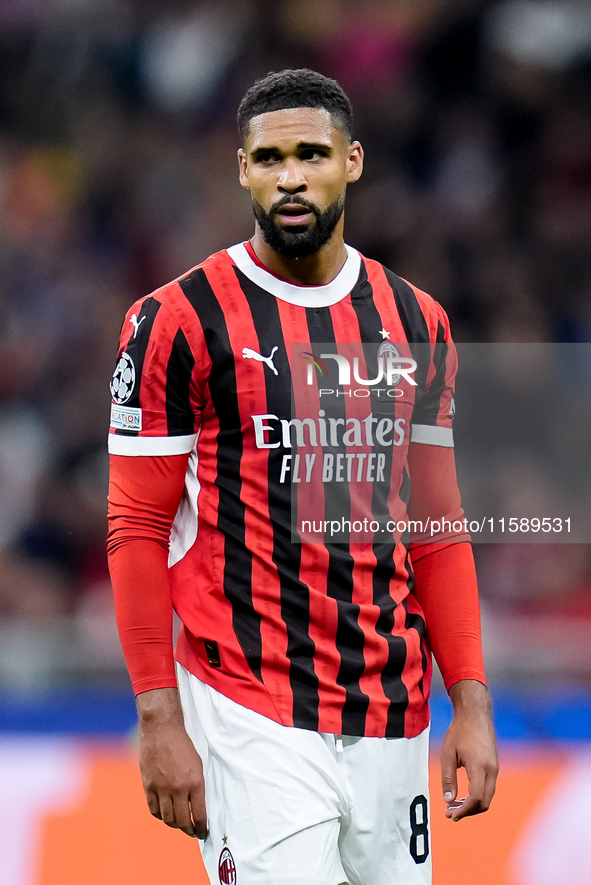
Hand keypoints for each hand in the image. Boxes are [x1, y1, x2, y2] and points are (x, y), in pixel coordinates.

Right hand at [136, 688, 206, 837]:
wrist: (162, 729)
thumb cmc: (183, 744)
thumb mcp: (198, 763)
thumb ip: (197, 785)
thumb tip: (197, 805)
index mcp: (195, 782)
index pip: (200, 814)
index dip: (202, 827)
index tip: (203, 832)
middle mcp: (178, 788)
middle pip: (183, 820)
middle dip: (189, 830)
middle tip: (192, 831)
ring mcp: (162, 788)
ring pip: (168, 818)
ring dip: (175, 825)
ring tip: (179, 824)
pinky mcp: (148, 786)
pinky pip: (154, 809)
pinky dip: (160, 815)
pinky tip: (164, 814)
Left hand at [440, 680, 498, 821]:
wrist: (475, 714)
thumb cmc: (459, 731)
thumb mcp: (448, 753)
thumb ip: (448, 778)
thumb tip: (449, 801)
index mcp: (479, 766)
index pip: (476, 798)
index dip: (464, 810)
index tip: (451, 815)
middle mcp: (491, 770)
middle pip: (484, 802)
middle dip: (469, 812)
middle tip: (451, 814)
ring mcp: (495, 768)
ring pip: (488, 796)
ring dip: (473, 805)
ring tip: (455, 806)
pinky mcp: (494, 766)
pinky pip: (488, 787)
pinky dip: (478, 796)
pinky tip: (464, 795)